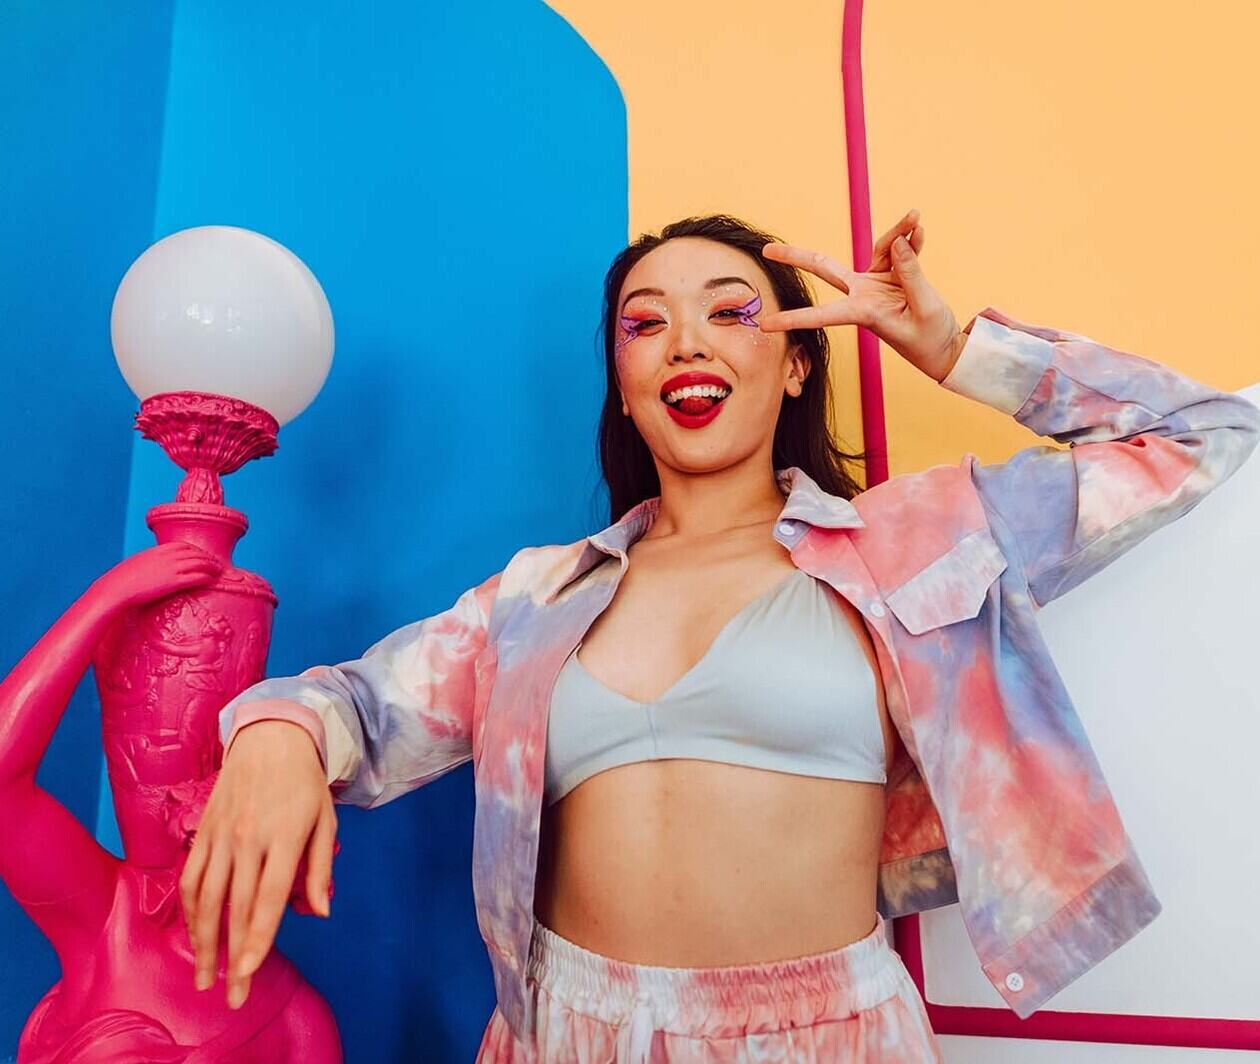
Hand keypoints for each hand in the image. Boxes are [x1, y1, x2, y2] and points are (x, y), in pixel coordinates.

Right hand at [89, 542, 222, 612]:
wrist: (117, 587)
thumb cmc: (124, 579)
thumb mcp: (139, 563)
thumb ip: (152, 562)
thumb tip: (156, 567)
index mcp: (159, 550)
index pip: (185, 546)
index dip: (197, 551)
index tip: (203, 556)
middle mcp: (168, 556)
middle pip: (196, 553)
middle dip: (208, 558)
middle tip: (216, 564)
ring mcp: (172, 568)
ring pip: (200, 564)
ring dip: (212, 567)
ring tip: (220, 572)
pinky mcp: (174, 582)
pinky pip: (196, 577)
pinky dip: (207, 577)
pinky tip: (212, 580)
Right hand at [178, 718, 336, 1009]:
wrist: (270, 737)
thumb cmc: (304, 783)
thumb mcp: (326, 820)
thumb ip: (320, 869)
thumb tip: (320, 913)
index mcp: (285, 837)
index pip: (269, 899)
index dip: (257, 939)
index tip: (248, 973)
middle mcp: (249, 838)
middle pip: (237, 907)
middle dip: (232, 955)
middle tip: (230, 994)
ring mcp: (222, 834)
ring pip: (207, 897)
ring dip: (203, 941)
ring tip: (205, 976)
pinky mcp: (203, 830)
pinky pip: (191, 877)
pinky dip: (191, 909)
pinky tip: (195, 933)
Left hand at [758, 208, 966, 382]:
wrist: (944, 348)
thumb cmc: (930, 339)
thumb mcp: (924, 308)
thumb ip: (910, 274)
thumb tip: (897, 241)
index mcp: (863, 314)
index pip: (821, 316)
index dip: (793, 318)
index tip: (764, 325)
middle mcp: (863, 297)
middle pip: (824, 269)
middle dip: (797, 258)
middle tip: (767, 250)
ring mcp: (876, 284)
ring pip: (879, 249)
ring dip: (897, 233)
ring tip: (915, 218)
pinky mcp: (893, 277)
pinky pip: (899, 252)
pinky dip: (911, 240)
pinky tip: (919, 228)